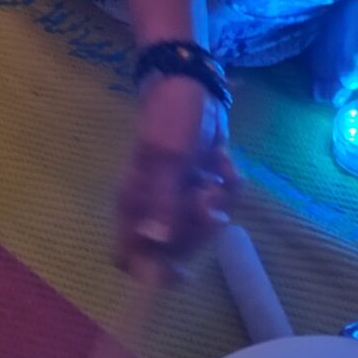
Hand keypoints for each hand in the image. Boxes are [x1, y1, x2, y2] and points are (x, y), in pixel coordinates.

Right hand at [115, 70, 237, 269]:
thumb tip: (155, 244)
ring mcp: (178, 198)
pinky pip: (221, 205)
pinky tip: (224, 165)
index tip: (180, 273)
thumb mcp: (167, 157)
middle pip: (173, 249)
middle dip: (197, 229)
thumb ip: (161, 201)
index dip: (150, 273)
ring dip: (218, 205)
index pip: (129, 257)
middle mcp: (153, 208)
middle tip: (205, 199)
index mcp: (133, 204)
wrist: (194, 85)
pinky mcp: (203, 186)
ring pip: (202, 228)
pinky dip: (229, 188)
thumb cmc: (171, 117)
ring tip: (216, 176)